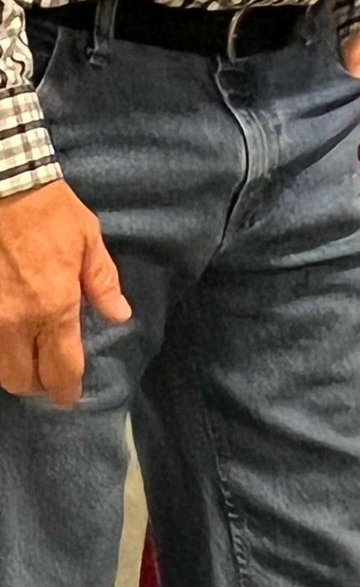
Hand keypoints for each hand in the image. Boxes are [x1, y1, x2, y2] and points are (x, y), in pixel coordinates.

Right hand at [0, 178, 130, 406]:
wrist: (5, 190)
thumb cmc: (52, 213)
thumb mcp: (89, 240)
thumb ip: (103, 283)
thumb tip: (120, 315)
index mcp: (54, 307)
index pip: (61, 368)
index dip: (67, 390)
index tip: (71, 396)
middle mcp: (18, 322)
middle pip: (23, 380)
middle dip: (39, 385)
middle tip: (50, 376)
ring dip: (16, 371)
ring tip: (30, 358)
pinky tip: (10, 340)